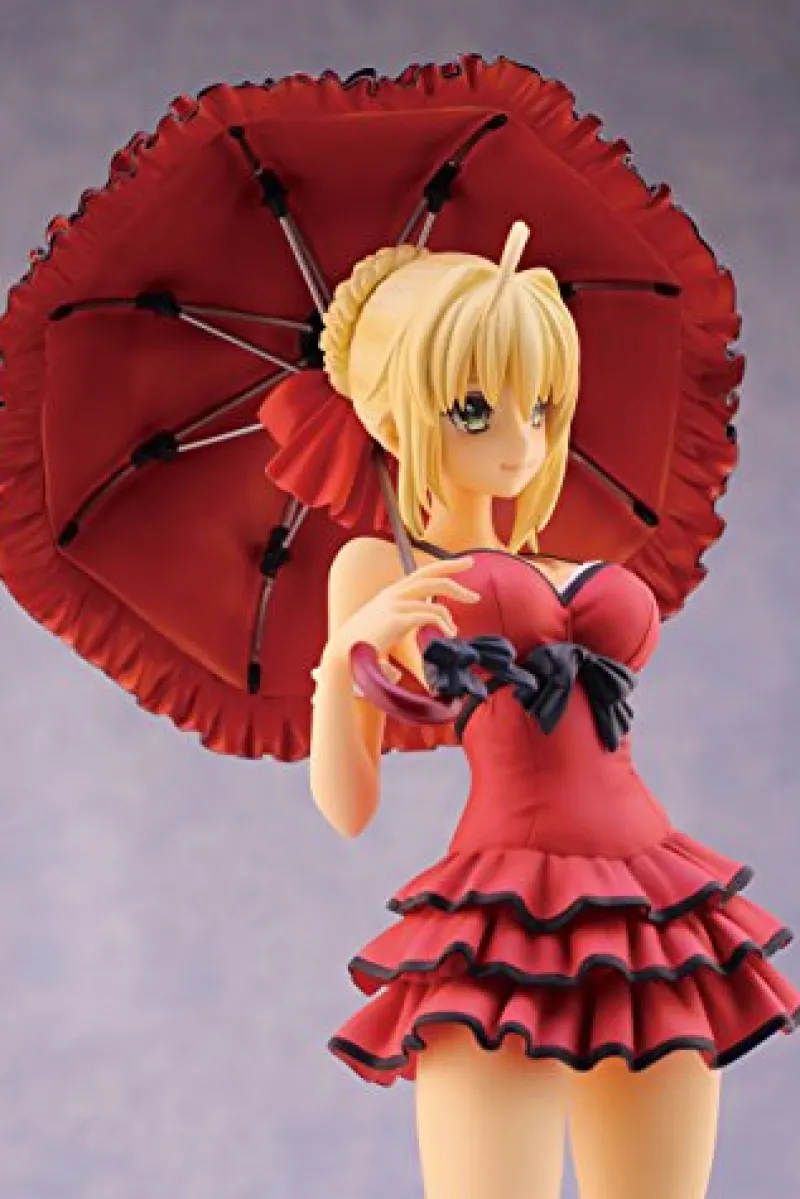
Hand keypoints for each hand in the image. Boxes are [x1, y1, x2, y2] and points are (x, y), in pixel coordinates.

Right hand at [322, 555, 479, 667]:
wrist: (342, 656)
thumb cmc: (361, 647)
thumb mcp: (383, 629)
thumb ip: (401, 625)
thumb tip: (422, 634)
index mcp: (391, 594)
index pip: (421, 573)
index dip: (444, 566)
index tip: (464, 563)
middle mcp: (393, 594)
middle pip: (430, 576)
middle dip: (454, 572)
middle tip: (473, 578)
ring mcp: (394, 604)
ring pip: (433, 593)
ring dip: (450, 610)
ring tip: (456, 630)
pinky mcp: (397, 619)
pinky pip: (429, 615)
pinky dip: (443, 624)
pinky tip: (448, 635)